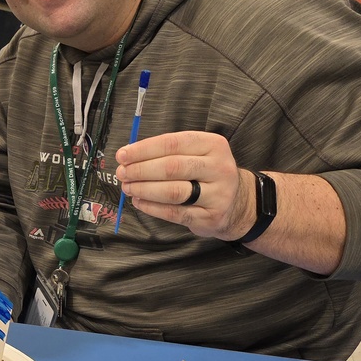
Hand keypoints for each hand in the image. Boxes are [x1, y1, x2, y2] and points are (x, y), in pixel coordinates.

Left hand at [115, 131, 254, 240]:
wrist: (237, 204)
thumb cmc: (206, 174)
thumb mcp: (196, 154)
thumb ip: (167, 152)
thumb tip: (129, 156)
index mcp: (213, 145)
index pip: (172, 143)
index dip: (143, 149)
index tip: (123, 155)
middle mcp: (219, 168)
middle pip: (171, 167)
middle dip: (140, 170)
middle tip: (122, 173)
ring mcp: (217, 194)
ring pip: (173, 191)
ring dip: (144, 189)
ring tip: (128, 187)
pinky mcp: (210, 217)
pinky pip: (174, 213)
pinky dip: (152, 207)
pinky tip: (139, 202)